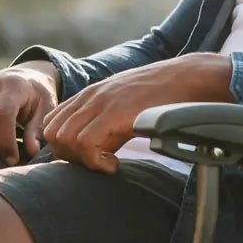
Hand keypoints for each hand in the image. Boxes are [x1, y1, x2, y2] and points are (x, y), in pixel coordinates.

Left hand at [42, 53, 232, 171]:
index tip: (90, 156)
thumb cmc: (164, 96)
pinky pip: (85, 144)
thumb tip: (97, 147)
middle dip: (70, 156)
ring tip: (109, 162)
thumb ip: (106, 118)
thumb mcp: (126, 103)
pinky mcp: (116, 113)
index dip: (65, 147)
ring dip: (83, 160)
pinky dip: (95, 162)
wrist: (190, 78)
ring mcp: (101, 103)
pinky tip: (115, 164)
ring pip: (64, 140)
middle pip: (53, 134)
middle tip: (98, 162)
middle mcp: (90, 96)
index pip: (53, 123)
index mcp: (90, 94)